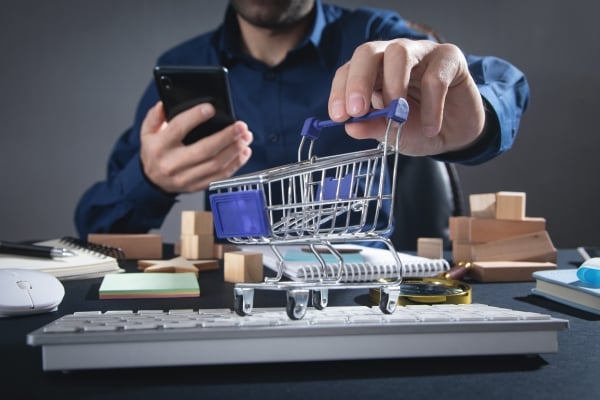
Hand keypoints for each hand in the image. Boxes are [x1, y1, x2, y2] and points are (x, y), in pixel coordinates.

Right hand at [140, 101, 252, 193]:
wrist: (152, 182)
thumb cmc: (154, 153)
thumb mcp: (148, 132)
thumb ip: (156, 116)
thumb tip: (165, 104)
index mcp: (160, 147)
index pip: (178, 129)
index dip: (195, 117)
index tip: (210, 108)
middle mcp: (173, 164)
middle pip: (204, 150)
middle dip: (226, 137)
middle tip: (240, 126)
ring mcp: (186, 178)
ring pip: (216, 165)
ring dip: (235, 150)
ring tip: (245, 137)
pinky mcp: (197, 186)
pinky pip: (220, 176)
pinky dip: (235, 164)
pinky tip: (243, 153)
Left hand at [328, 39, 485, 155]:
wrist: (456, 134)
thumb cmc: (420, 127)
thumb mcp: (393, 134)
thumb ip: (373, 128)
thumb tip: (350, 128)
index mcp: (373, 72)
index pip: (348, 70)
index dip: (340, 90)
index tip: (338, 116)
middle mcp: (393, 57)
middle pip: (368, 52)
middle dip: (359, 80)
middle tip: (357, 109)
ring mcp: (421, 53)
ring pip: (399, 53)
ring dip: (393, 86)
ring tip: (398, 116)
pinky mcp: (449, 59)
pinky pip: (434, 77)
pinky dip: (431, 106)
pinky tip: (430, 128)